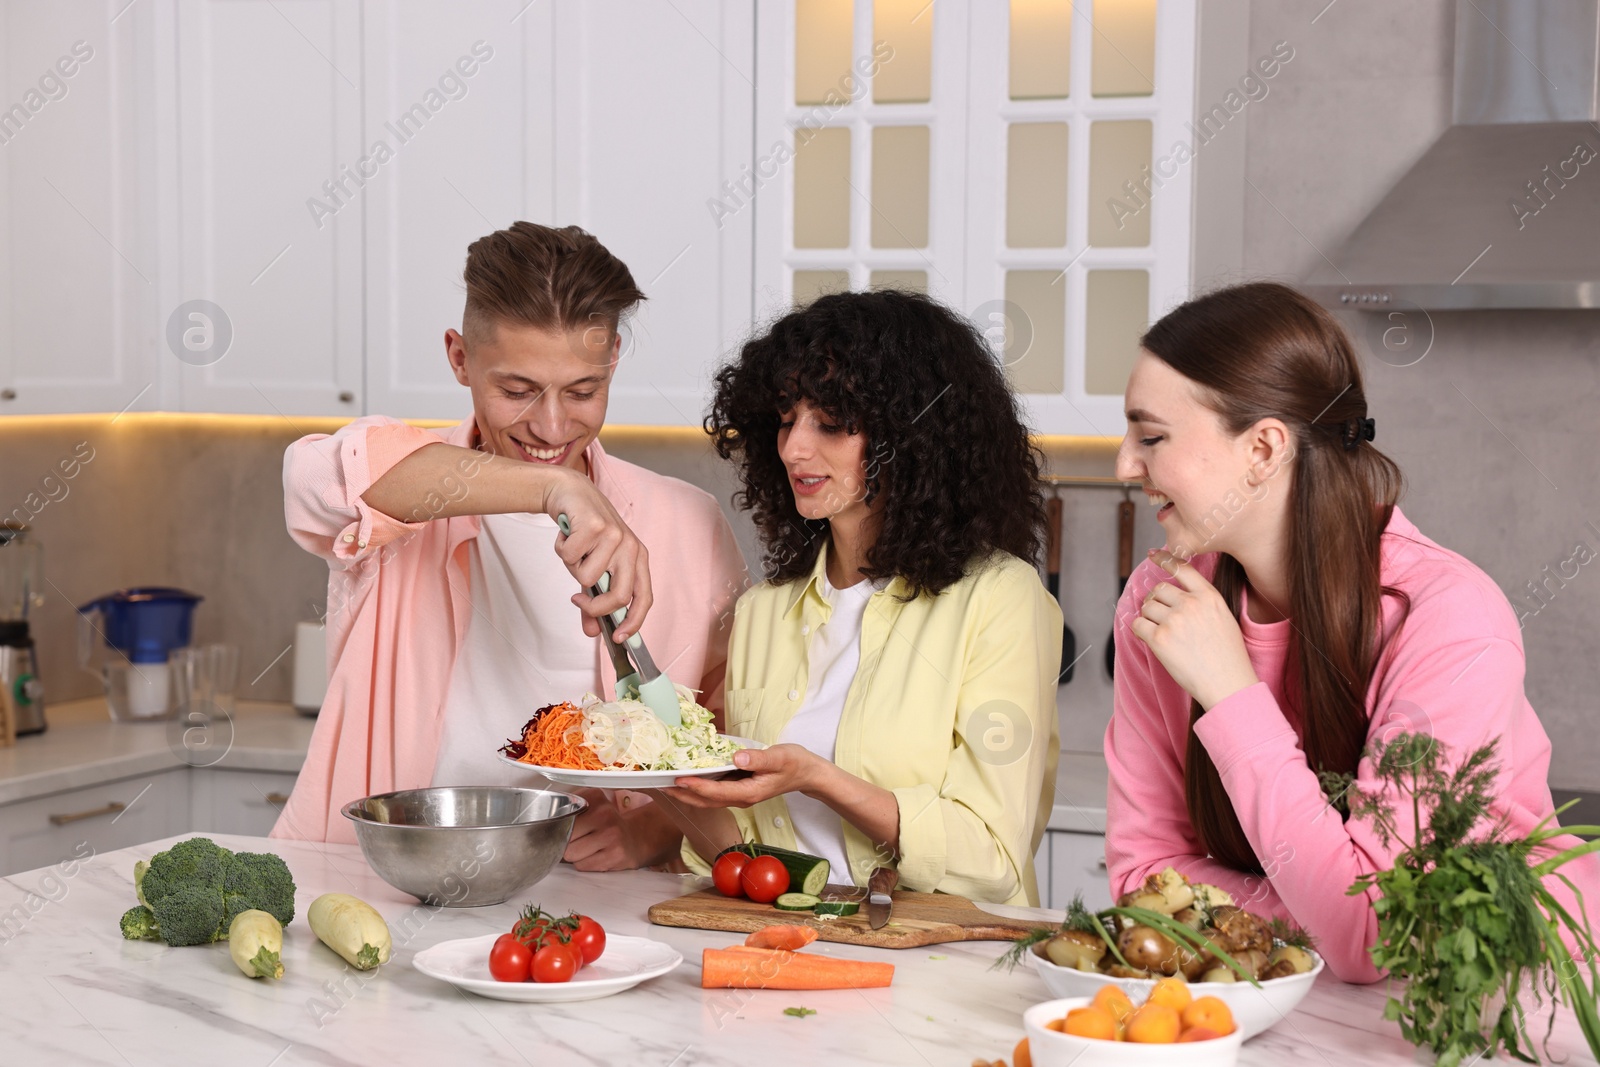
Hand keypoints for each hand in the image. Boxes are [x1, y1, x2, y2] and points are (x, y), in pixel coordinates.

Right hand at [542, 471, 652, 639]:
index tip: (619, 638)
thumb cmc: (585, 533)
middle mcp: (631, 548)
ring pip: (587, 576)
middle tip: (579, 599)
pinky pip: (571, 556)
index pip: (644, 598)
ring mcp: (615, 536)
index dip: (634, 622)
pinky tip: (568, 535)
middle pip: (619, 596)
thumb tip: (592, 632)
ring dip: (572, 567)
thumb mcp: (593, 568)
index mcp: (638, 559)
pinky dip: (562, 550)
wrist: (571, 494)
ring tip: (574, 550)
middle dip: (594, 607)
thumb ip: (594, 601)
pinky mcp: (596, 526)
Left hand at [561, 788, 681, 870]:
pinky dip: (584, 863)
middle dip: (566, 842)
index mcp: (595, 797)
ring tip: (586, 847)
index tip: (561, 828)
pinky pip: (582, 865)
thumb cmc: (606, 824)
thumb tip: (546, 822)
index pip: (561, 816)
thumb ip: (570, 807)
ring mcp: (611, 835)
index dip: (558, 826)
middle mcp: (604, 814)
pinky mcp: (615, 855)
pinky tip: (595, 855)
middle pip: (564, 837)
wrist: (635, 837)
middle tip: (577, 839)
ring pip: (571, 854)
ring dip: (575, 854)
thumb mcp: (591, 806)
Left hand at [654, 744, 824, 809]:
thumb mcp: (779, 757)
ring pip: (707, 799)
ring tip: (667, 784)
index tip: (679, 780)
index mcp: (748, 792)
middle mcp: (740, 798)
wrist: (806, 773)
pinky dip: (698, 788)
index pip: (717, 792)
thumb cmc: (794, 763)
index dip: (697, 787)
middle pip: (706, 801)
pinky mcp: (738, 789)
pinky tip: (688, 778)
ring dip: (687, 794)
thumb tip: (736, 757)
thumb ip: (758, 758)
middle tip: (660, 786)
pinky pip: (714, 793)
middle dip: (683, 795)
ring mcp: (739, 796)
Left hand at [1130, 549, 1260, 709]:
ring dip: (1149, 617)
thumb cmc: (1228, 656)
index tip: (1152, 554)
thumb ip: (1202, 602)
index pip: (1182, 568)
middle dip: (1155, 601)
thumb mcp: (1223, 618)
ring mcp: (1174, 620)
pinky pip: (1138, 625)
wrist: (1228, 684)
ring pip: (1146, 607)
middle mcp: (1191, 604)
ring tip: (1163, 634)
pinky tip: (1151, 639)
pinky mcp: (1160, 639)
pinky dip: (1140, 631)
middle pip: (1158, 589)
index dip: (1164, 559)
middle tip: (1160, 616)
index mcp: (1209, 596)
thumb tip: (1174, 596)